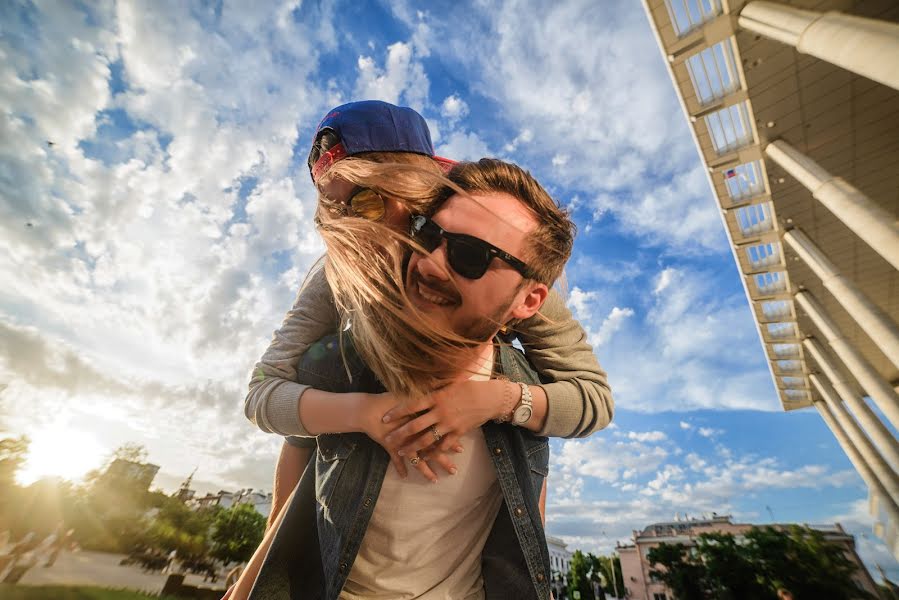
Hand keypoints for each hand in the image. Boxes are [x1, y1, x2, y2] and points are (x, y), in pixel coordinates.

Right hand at [358, 392, 459, 482]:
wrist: (370, 409)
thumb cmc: (390, 399)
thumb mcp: (411, 394)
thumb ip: (427, 391)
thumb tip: (441, 382)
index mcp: (423, 422)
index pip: (441, 435)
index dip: (451, 443)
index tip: (461, 450)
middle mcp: (416, 436)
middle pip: (432, 452)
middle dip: (444, 462)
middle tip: (454, 471)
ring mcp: (404, 444)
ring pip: (417, 461)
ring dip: (426, 472)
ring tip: (435, 480)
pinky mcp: (392, 448)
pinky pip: (397, 461)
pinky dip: (400, 468)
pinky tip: (404, 476)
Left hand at [381, 379, 506, 457]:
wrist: (489, 398)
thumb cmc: (469, 387)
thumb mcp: (450, 382)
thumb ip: (434, 384)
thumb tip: (418, 380)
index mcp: (437, 397)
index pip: (412, 405)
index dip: (397, 412)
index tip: (384, 418)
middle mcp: (441, 412)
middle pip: (416, 425)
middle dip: (400, 434)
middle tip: (387, 439)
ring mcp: (449, 424)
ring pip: (427, 439)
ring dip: (413, 447)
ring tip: (401, 452)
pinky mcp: (457, 433)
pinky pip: (442, 445)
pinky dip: (433, 452)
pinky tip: (424, 457)